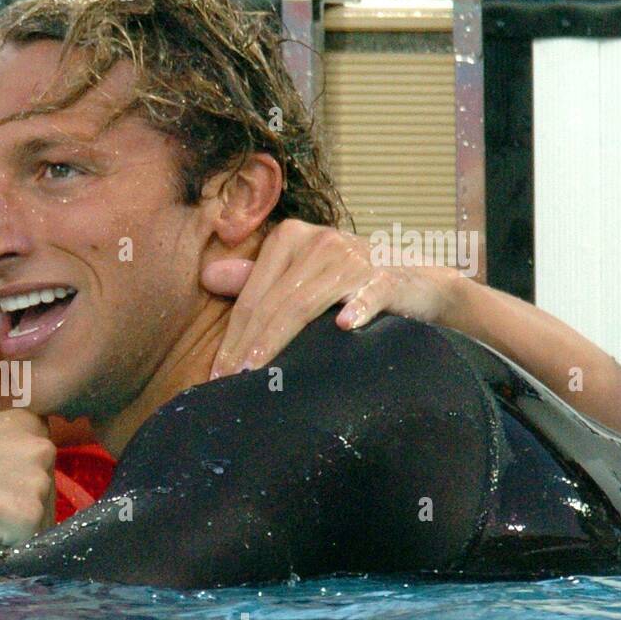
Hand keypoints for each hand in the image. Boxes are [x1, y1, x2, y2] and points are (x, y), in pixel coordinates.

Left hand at [202, 220, 464, 379]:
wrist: (412, 279)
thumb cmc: (343, 282)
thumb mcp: (297, 275)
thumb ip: (255, 277)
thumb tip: (209, 277)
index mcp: (290, 238)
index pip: (253, 295)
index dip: (232, 335)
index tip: (217, 371)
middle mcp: (318, 242)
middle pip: (273, 302)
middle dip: (248, 345)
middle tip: (230, 381)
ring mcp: (353, 258)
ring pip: (305, 303)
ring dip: (279, 339)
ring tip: (258, 370)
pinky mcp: (386, 277)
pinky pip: (367, 294)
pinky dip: (357, 309)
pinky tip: (344, 326)